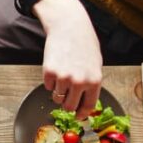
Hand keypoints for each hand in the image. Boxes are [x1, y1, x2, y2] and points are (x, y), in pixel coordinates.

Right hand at [34, 0, 101, 118]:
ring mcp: (63, 78)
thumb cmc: (84, 43)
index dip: (81, 114)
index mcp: (94, 80)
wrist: (69, 27)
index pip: (88, 106)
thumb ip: (91, 83)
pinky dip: (50, 81)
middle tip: (67, 96)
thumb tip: (85, 103)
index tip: (78, 116)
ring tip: (63, 76)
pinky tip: (56, 67)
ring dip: (58, 92)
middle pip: (69, 106)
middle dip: (67, 104)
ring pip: (57, 98)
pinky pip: (48, 87)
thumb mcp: (95, 64)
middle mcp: (79, 82)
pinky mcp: (49, 73)